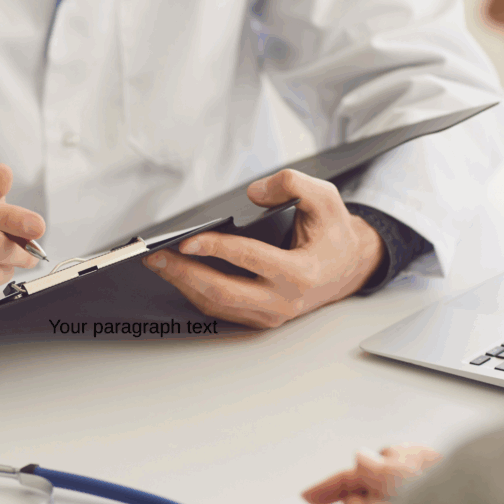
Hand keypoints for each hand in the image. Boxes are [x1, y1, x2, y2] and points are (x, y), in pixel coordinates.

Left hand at [142, 169, 384, 328]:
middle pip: (223, 292)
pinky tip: (177, 274)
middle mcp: (283, 300)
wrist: (347, 268)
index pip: (250, 259)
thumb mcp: (324, 198)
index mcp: (300, 273)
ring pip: (217, 305)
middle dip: (184, 273)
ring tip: (158, 263)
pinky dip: (195, 293)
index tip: (187, 239)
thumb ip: (292, 184)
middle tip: (156, 257)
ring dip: (183, 285)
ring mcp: (270, 315)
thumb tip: (253, 193)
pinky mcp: (259, 319)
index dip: (215, 248)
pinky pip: (221, 309)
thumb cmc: (333, 233)